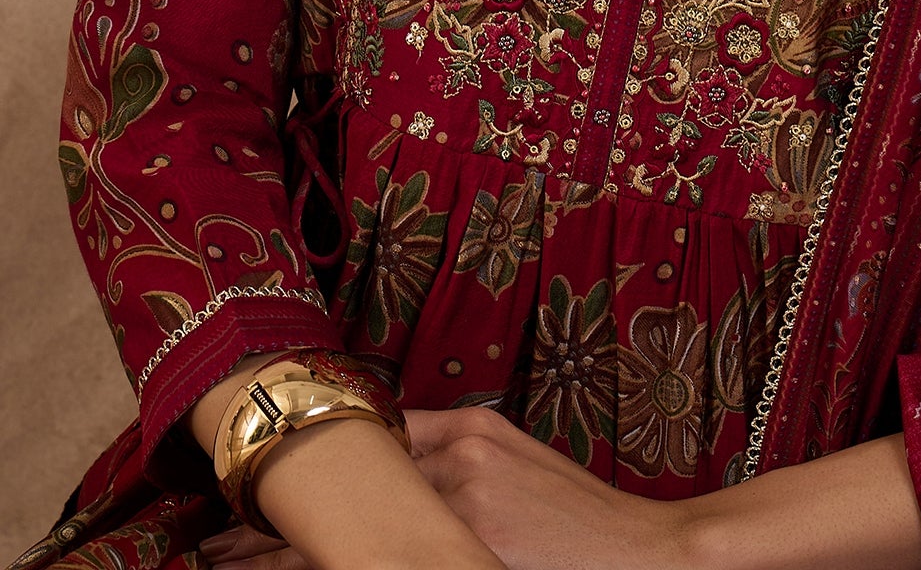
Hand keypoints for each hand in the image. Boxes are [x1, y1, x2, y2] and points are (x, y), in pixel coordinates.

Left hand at [201, 406, 693, 569]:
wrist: (648, 553)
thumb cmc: (584, 525)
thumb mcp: (519, 469)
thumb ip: (460, 465)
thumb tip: (398, 483)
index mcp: (463, 430)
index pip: (358, 441)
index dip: (299, 467)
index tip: (247, 490)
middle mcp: (450, 456)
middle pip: (337, 483)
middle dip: (267, 518)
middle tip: (207, 541)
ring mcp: (453, 504)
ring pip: (341, 530)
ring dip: (273, 554)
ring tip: (218, 564)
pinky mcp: (462, 548)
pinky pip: (373, 561)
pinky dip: (324, 568)